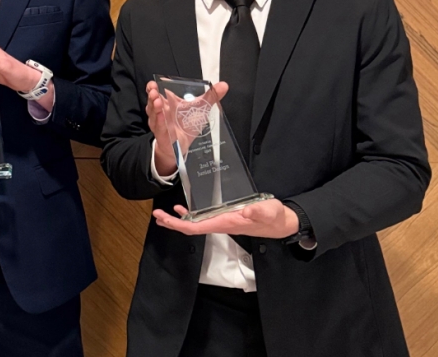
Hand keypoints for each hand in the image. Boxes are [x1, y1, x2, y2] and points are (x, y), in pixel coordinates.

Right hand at [145, 81, 227, 177]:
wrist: (181, 146)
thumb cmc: (186, 125)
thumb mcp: (200, 109)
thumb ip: (210, 96)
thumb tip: (224, 85)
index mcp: (167, 103)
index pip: (156, 93)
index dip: (152, 88)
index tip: (152, 83)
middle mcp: (160, 112)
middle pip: (153, 102)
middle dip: (152, 95)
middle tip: (154, 90)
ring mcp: (160, 124)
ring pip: (154, 115)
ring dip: (155, 107)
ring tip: (158, 100)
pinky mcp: (164, 135)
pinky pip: (160, 128)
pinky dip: (160, 122)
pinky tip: (161, 116)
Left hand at [152, 199, 298, 238]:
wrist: (280, 223)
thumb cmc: (274, 217)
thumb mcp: (269, 210)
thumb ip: (259, 211)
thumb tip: (247, 211)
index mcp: (225, 223)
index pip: (197, 227)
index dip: (179, 224)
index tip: (165, 218)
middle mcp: (219, 224)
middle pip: (191, 227)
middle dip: (172, 223)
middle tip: (156, 215)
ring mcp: (220, 222)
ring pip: (194, 224)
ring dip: (177, 220)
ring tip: (163, 214)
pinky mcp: (224, 217)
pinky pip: (202, 218)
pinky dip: (190, 215)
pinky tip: (183, 209)